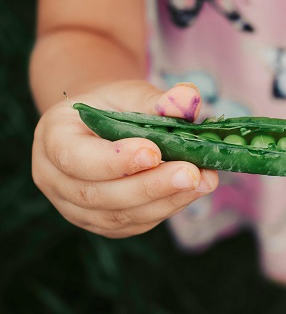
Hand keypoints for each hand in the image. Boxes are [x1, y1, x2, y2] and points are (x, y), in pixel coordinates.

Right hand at [32, 80, 217, 237]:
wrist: (101, 125)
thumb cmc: (113, 105)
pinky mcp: (103, 223)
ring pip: (119, 216)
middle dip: (151, 186)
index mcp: (53, 140)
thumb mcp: (129, 92)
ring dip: (166, 201)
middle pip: (100, 194)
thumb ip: (156, 99)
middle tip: (192, 173)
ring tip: (204, 182)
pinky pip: (134, 224)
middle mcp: (55, 180)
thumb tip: (189, 98)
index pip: (76, 158)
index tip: (154, 152)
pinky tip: (193, 192)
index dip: (115, 161)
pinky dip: (167, 208)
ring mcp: (76, 208)